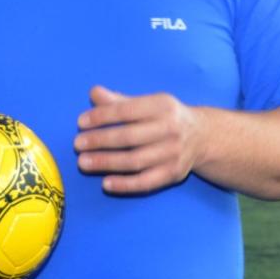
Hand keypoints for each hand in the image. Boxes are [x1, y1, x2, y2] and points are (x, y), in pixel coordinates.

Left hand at [74, 86, 203, 193]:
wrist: (202, 137)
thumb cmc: (166, 118)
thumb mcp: (147, 103)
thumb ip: (119, 101)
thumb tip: (94, 93)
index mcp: (162, 106)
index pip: (127, 111)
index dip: (102, 116)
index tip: (80, 122)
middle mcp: (170, 129)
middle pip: (129, 137)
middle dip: (100, 141)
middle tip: (77, 144)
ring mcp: (173, 153)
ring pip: (135, 161)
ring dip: (106, 163)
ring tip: (83, 162)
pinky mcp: (174, 174)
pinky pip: (146, 182)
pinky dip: (125, 185)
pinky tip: (105, 184)